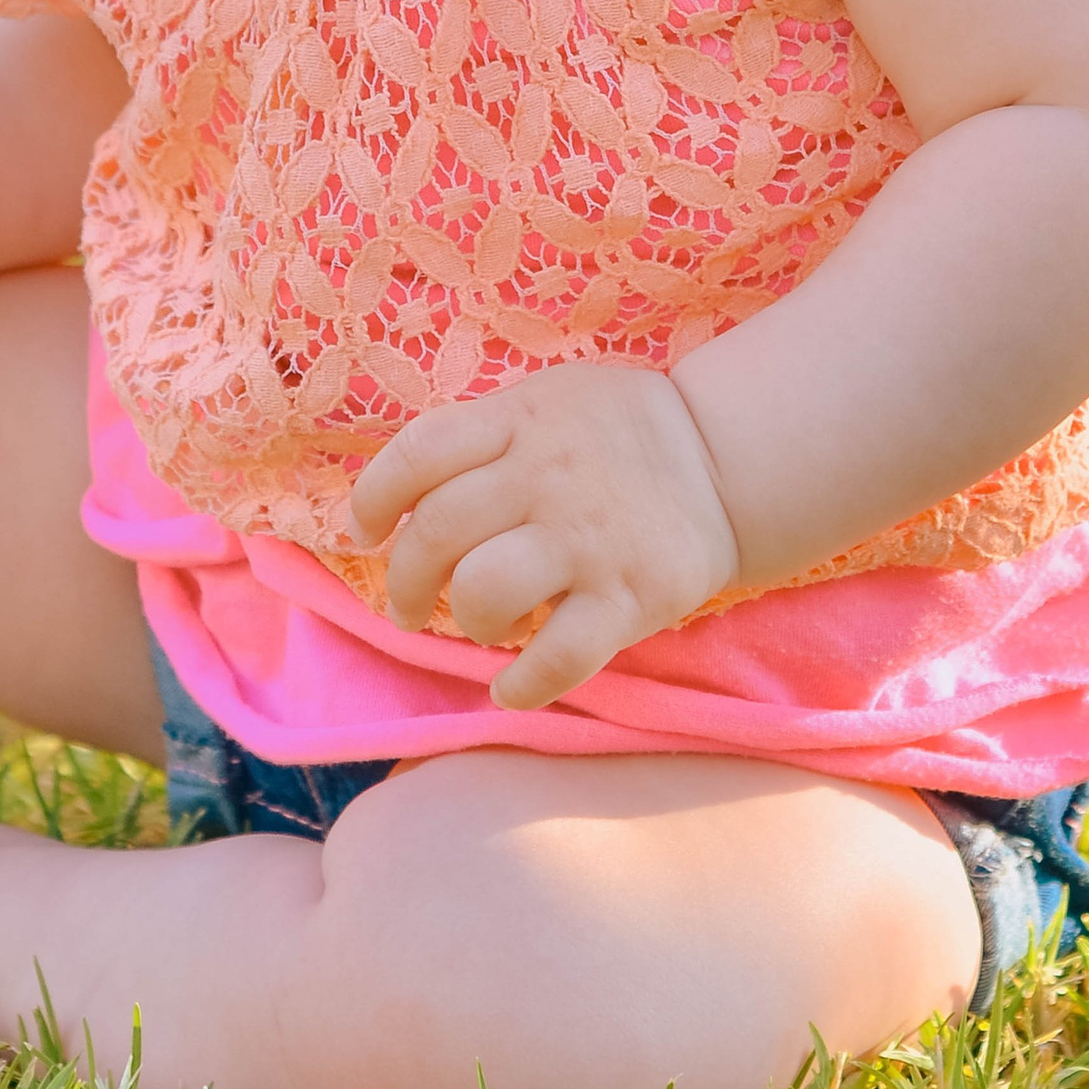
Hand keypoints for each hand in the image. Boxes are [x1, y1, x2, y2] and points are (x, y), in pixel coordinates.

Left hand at [346, 364, 741, 710]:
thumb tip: (401, 498)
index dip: (373, 498)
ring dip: (467, 621)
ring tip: (482, 627)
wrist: (724, 458)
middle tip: (409, 608)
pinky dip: (523, 685)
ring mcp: (587, 539)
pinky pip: (559, 657)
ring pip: (485, 591)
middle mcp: (544, 476)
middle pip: (438, 532)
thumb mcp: (545, 400)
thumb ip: (482, 438)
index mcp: (517, 420)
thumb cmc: (616, 433)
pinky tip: (513, 687)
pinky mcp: (629, 596)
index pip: (417, 454)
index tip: (364, 532)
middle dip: (406, 581)